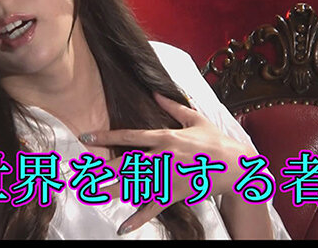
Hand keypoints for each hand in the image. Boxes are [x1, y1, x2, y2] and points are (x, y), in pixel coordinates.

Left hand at [79, 92, 257, 234]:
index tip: (86, 137)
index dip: (106, 136)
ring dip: (112, 191)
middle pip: (126, 163)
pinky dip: (138, 219)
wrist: (237, 165)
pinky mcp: (176, 193)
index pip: (129, 136)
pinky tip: (123, 227)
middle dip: (102, 168)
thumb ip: (172, 106)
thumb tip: (155, 90)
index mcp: (165, 137)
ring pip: (135, 185)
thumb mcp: (195, 118)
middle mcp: (163, 157)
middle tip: (80, 171)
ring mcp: (168, 177)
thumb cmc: (216, 140)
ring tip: (90, 194)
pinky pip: (153, 207)